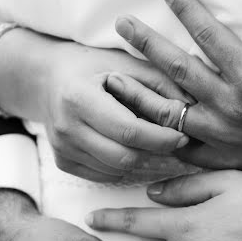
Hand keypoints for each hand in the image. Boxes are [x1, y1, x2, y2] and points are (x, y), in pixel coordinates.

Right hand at [39, 38, 191, 181]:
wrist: (49, 78)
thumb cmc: (94, 66)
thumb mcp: (127, 64)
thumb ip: (160, 86)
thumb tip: (192, 110)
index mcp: (78, 97)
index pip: (129, 131)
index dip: (161, 137)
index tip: (184, 135)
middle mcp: (65, 127)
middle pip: (124, 157)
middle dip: (155, 153)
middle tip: (175, 142)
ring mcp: (61, 148)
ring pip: (116, 170)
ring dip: (142, 160)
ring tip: (153, 141)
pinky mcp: (62, 162)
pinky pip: (105, 176)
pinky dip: (124, 166)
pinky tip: (131, 147)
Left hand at [108, 0, 241, 183]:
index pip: (210, 35)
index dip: (188, 9)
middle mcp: (230, 105)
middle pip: (177, 68)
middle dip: (147, 43)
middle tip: (121, 24)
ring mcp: (221, 134)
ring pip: (168, 110)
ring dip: (138, 91)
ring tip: (111, 77)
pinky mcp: (220, 158)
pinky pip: (180, 147)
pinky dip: (157, 135)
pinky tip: (136, 125)